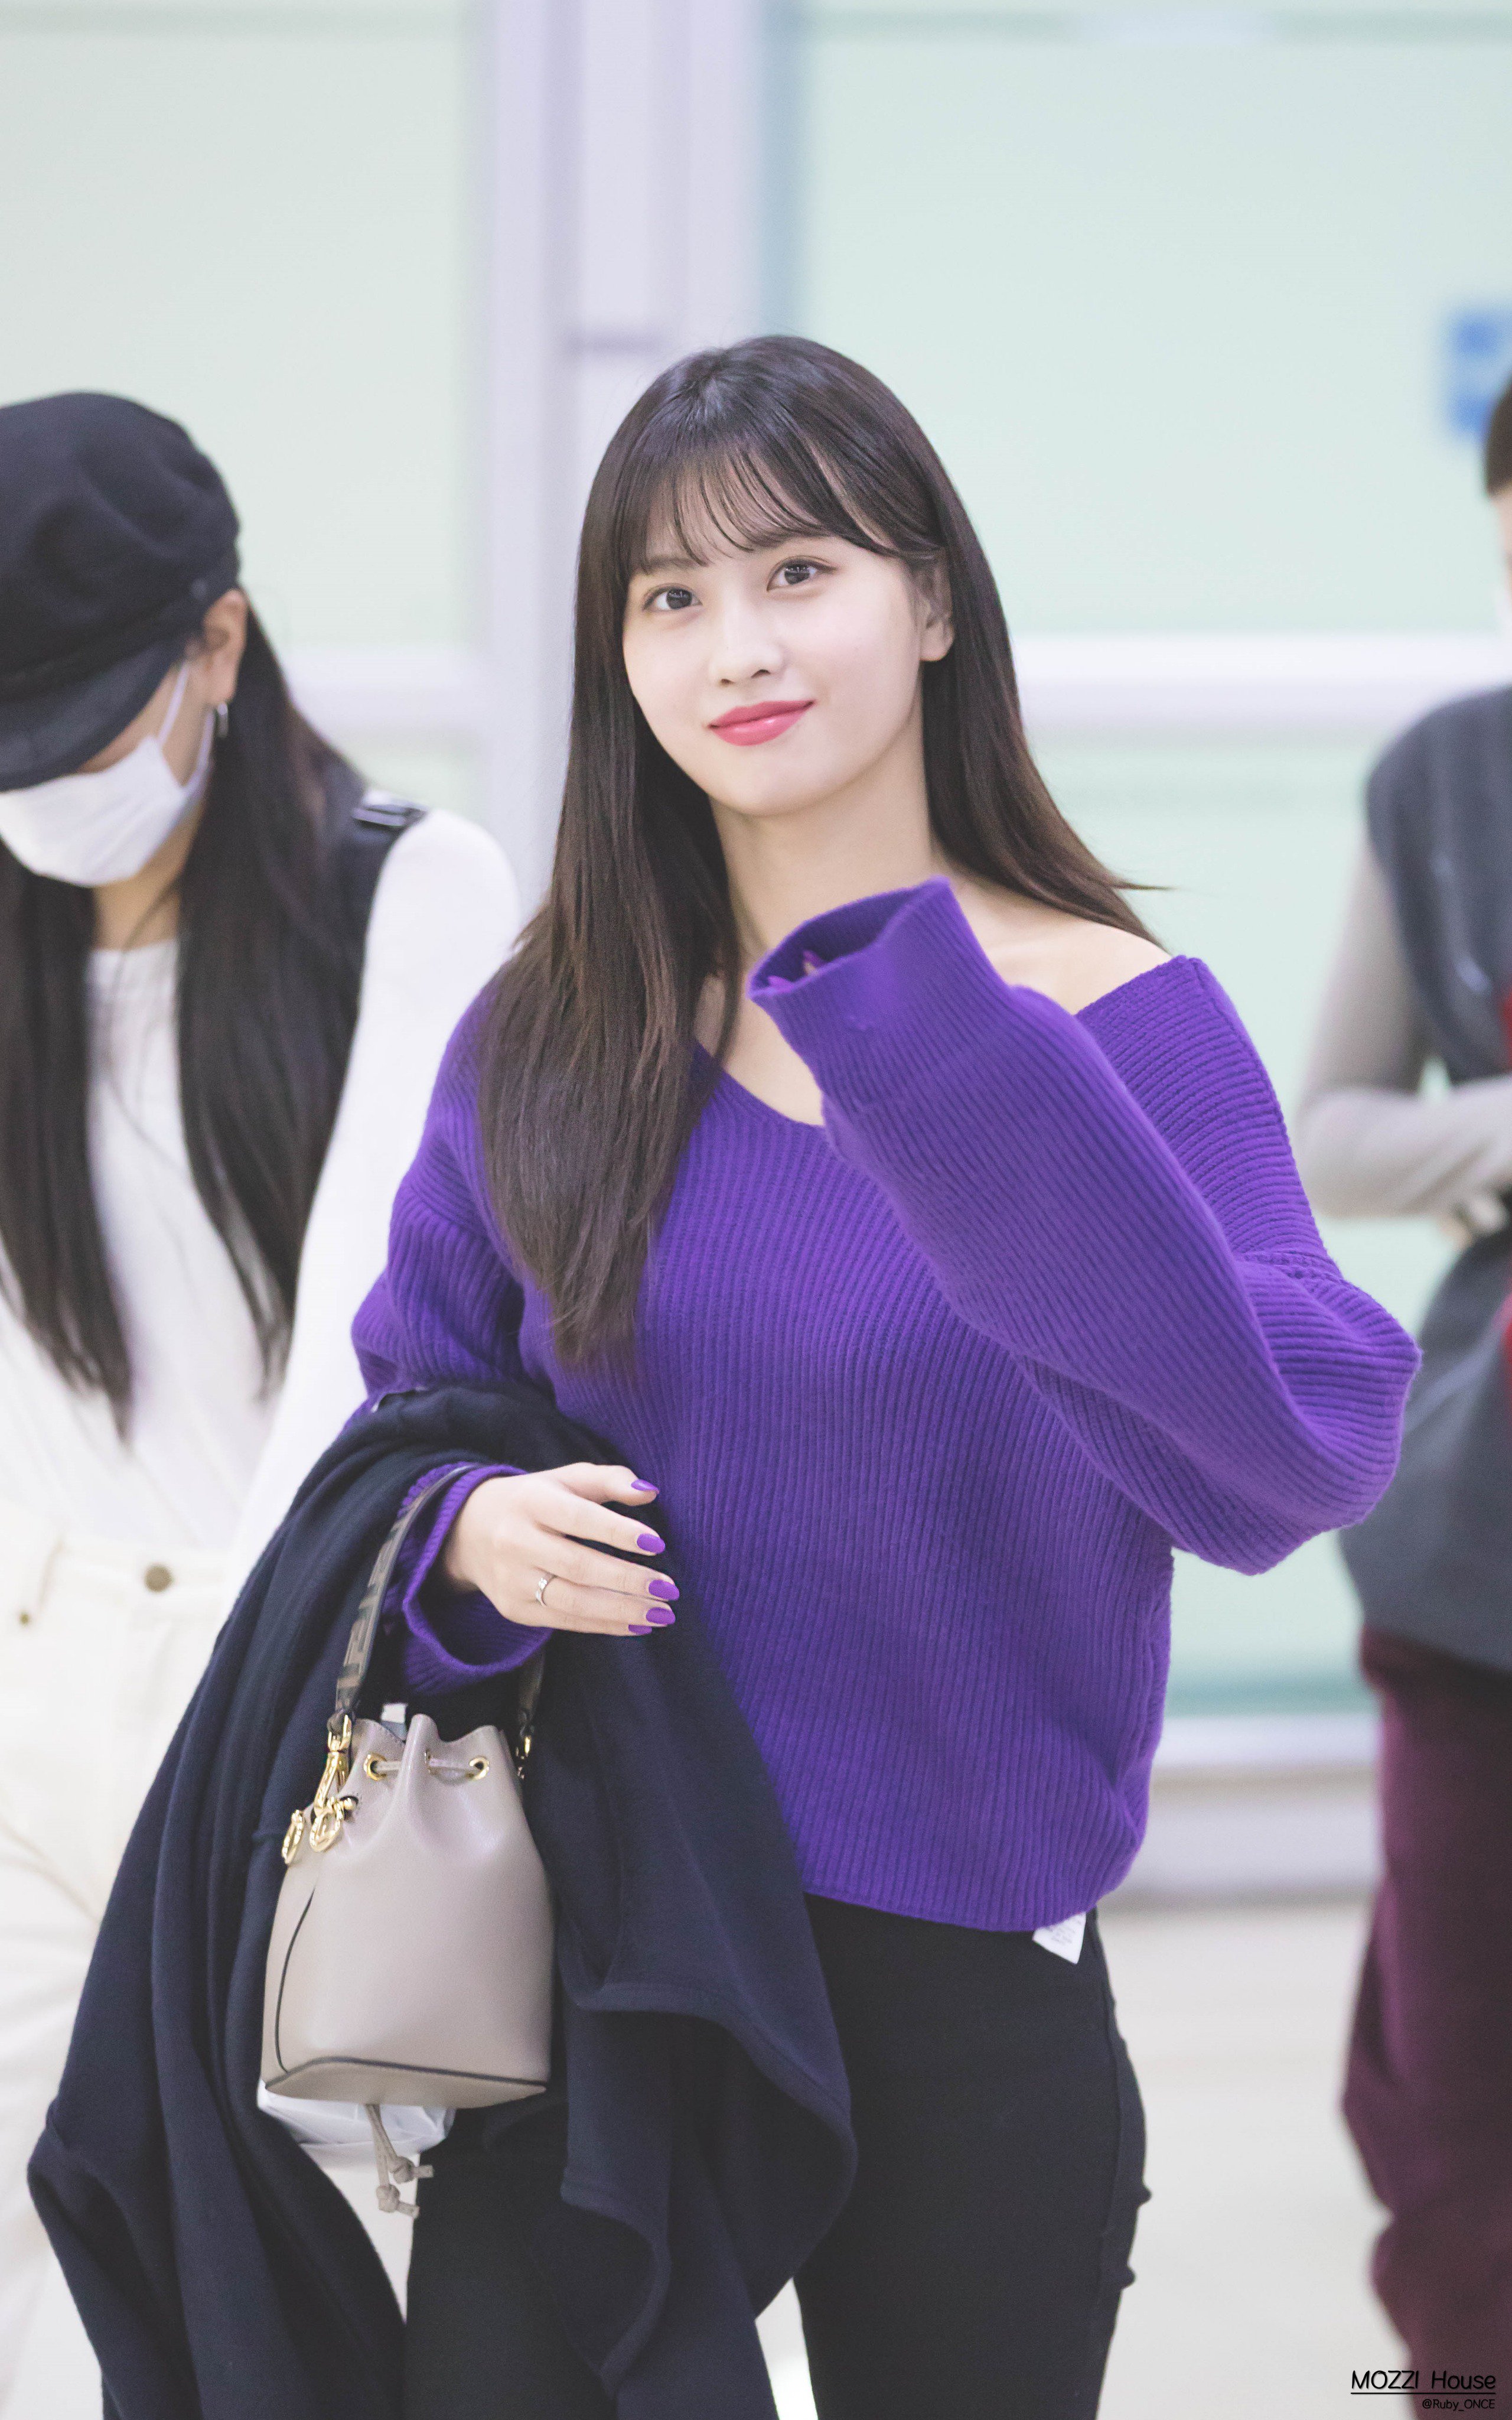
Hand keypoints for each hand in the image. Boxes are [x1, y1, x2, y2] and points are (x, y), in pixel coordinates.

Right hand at [442, 1464, 676, 1636]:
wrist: (467, 1531)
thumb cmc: (534, 1501)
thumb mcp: (565, 1479)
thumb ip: (609, 1479)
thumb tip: (649, 1491)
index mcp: (531, 1502)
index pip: (578, 1518)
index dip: (618, 1531)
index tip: (657, 1544)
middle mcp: (516, 1541)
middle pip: (577, 1565)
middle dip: (627, 1580)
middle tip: (669, 1589)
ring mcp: (512, 1579)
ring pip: (571, 1600)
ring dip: (621, 1610)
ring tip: (660, 1614)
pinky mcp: (513, 1609)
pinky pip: (564, 1620)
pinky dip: (604, 1625)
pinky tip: (636, 1624)